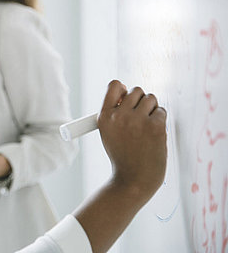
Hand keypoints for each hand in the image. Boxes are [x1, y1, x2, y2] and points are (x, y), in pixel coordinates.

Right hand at [99, 80, 167, 199]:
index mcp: (104, 116)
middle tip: (141, 115)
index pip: (114, 85)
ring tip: (147, 126)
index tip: (127, 97)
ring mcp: (137, 120)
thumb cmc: (123, 157)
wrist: (133, 180)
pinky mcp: (155, 126)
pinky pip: (161, 111)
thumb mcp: (108, 133)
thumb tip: (129, 92)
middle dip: (141, 100)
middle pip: (136, 90)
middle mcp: (119, 115)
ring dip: (152, 109)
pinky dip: (160, 120)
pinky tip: (154, 133)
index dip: (123, 89)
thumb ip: (116, 113)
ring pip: (151, 98)